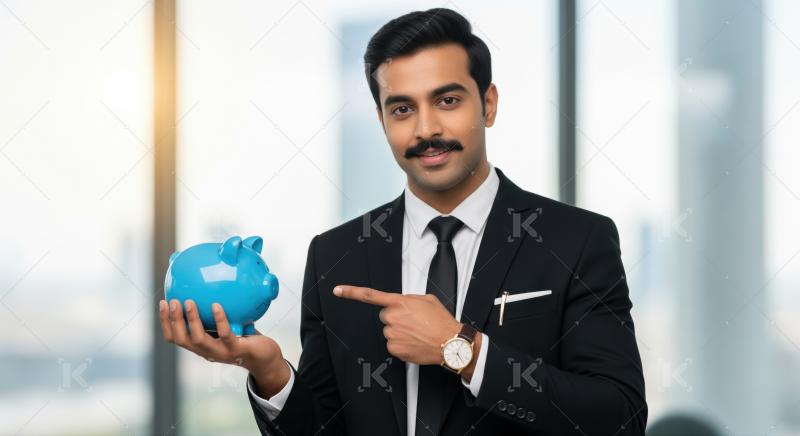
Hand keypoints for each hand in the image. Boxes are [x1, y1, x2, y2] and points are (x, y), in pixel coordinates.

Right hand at [158, 299, 290, 396]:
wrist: (264, 357)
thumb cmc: (243, 337)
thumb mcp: (226, 324)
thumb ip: (215, 312)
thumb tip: (207, 286)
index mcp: (201, 345)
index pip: (175, 338)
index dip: (165, 322)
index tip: (162, 303)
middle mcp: (207, 351)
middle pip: (182, 339)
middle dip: (173, 321)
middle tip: (172, 301)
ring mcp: (221, 352)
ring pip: (199, 339)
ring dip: (191, 320)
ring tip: (189, 302)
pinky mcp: (236, 350)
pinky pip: (225, 335)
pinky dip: (219, 320)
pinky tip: (216, 306)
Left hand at [333, 285, 461, 365]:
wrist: (450, 342)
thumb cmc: (441, 321)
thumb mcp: (427, 299)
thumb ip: (409, 299)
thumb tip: (403, 305)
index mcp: (399, 302)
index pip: (369, 295)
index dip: (351, 292)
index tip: (337, 290)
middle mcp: (392, 318)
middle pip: (385, 316)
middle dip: (396, 318)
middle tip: (413, 322)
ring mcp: (392, 334)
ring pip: (390, 331)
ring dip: (400, 332)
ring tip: (418, 333)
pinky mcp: (394, 349)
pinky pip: (393, 345)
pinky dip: (403, 345)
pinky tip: (415, 342)